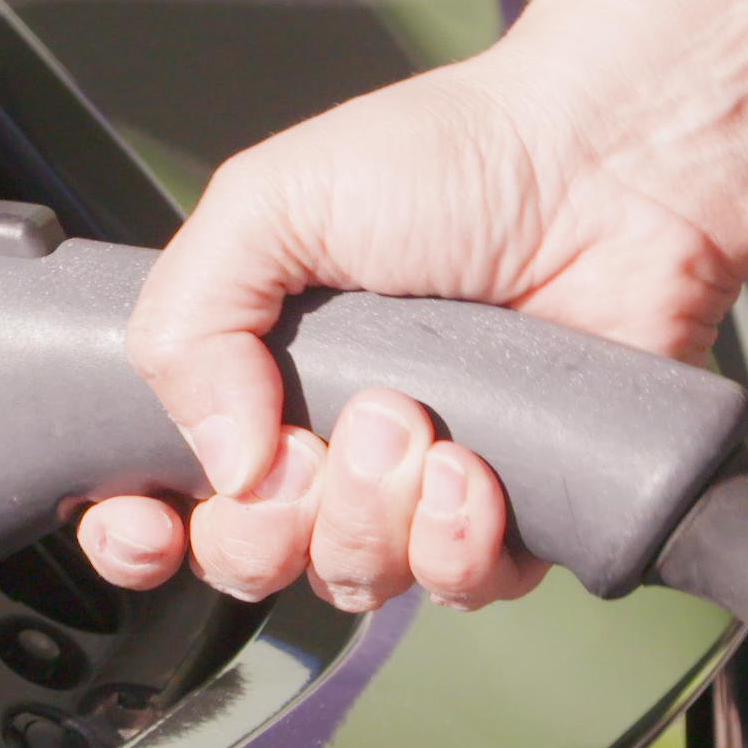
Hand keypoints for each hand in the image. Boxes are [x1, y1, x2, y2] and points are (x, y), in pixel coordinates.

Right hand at [75, 48, 747, 611]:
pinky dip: (459, 542)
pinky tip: (477, 468)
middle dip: (268, 521)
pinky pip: (460, 588)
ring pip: (352, 582)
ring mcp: (420, 485)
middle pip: (247, 560)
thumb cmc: (451, 159)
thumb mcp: (268, 202)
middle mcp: (326, 440)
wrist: (611, 169)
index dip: (135, 534)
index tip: (145, 522)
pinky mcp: (518, 515)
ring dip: (372, 515)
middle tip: (326, 434)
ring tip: (414, 418)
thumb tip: (215, 459)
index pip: (158, 498)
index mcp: (252, 372)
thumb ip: (187, 320)